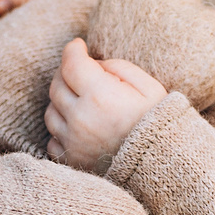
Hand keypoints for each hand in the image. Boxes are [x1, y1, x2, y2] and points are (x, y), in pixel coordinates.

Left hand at [44, 38, 165, 171]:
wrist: (163, 169)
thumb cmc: (160, 125)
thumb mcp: (149, 87)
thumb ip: (118, 68)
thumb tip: (95, 64)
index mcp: (100, 96)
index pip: (71, 64)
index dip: (73, 49)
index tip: (79, 45)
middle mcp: (81, 119)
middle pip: (57, 85)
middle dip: (67, 71)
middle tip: (81, 69)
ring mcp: (73, 143)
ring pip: (50, 112)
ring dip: (62, 100)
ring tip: (80, 98)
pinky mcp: (72, 161)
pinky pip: (53, 140)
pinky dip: (61, 129)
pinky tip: (78, 125)